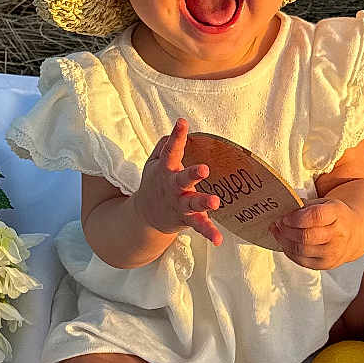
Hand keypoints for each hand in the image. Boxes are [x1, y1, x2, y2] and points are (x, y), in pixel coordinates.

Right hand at [134, 118, 222, 245]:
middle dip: (192, 174)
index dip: (176, 136)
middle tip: (203, 169)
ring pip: (192, 203)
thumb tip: (174, 132)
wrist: (145, 217)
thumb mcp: (153, 164)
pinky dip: (208, 233)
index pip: (171, 150)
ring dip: (203, 202)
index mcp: (165, 169)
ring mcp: (180, 204)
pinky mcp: (186, 219)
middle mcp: (172, 187)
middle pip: (182, 179)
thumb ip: (164, 147)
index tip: (182, 123)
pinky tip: (218, 239)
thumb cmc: (155, 183)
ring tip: (215, 202)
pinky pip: (199, 226)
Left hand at [270, 197, 355, 269]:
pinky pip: (301, 260)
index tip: (284, 217)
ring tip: (277, 232)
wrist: (354, 233)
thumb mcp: (324, 204)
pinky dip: (289, 251)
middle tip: (277, 224)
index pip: (315, 217)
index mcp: (338, 215)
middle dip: (286, 230)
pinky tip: (285, 243)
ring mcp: (332, 253)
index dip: (296, 218)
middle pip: (305, 236)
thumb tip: (283, 209)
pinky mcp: (326, 264)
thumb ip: (305, 206)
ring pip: (301, 250)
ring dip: (284, 241)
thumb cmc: (334, 217)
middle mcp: (338, 235)